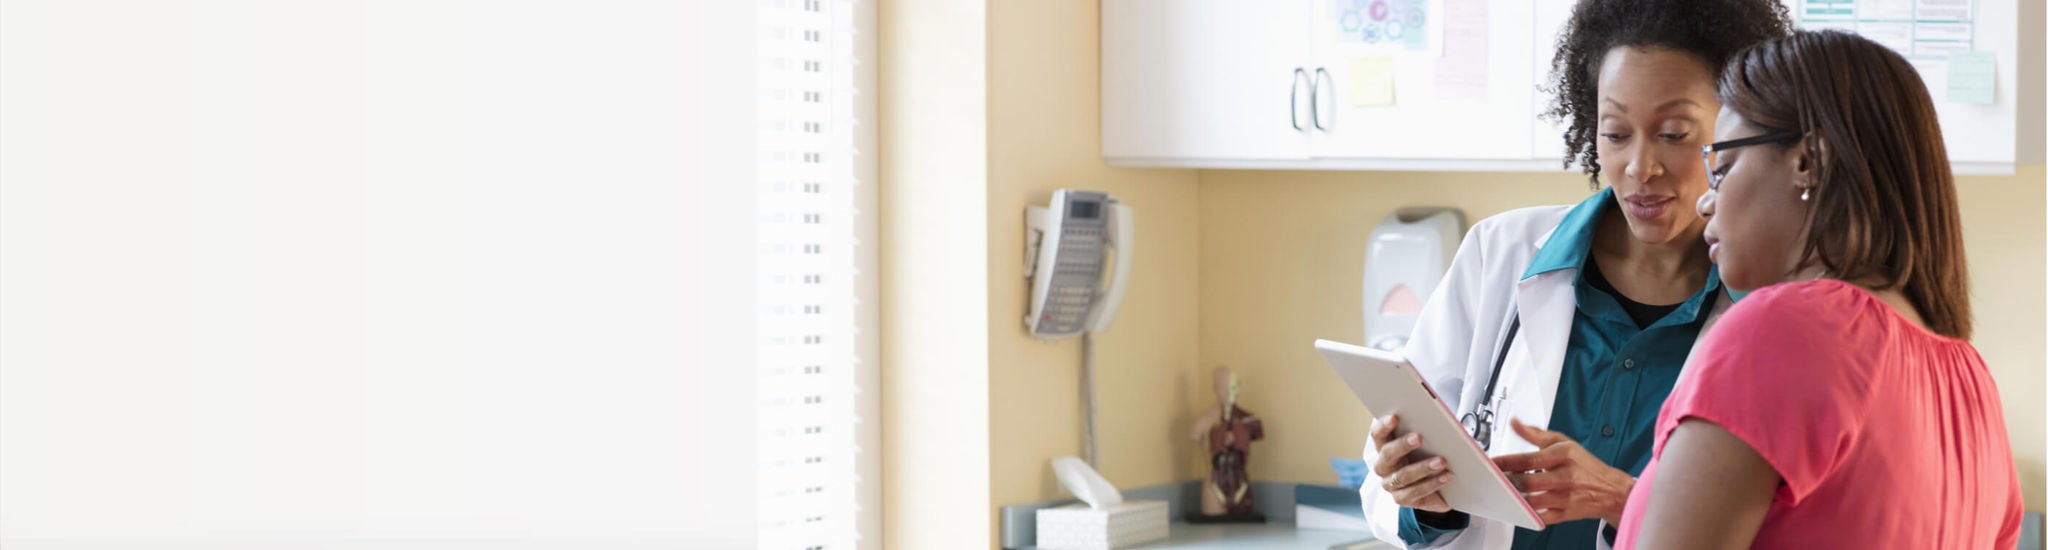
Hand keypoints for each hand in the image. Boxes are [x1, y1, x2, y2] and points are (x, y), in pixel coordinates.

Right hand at [1369, 414, 1453, 512]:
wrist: (1436, 489)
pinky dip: (1432, 484)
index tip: (1395, 417)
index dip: (1383, 426)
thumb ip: (1423, 432)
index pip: (1378, 435)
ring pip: (1402, 476)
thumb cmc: (1427, 458)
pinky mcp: (1401, 499)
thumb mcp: (1424, 445)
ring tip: (1441, 461)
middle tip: (1419, 437)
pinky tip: (1446, 476)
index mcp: (1384, 447)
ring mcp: (1390, 484)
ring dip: (1422, 467)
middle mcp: (1383, 466)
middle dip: (1402, 445)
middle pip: (1387, 454)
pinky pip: (1415, 492)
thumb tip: (1435, 421)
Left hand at [1491, 418, 1636, 525]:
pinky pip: (1541, 517)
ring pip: (1533, 501)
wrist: (1611, 490)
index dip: (1507, 461)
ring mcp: (1566, 497)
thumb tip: (1515, 423)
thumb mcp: (1564, 443)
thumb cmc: (1585, 465)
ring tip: (1505, 491)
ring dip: (1515, 498)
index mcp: (1564, 455)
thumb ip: (1536, 434)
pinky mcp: (1566, 514)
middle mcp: (1566, 477)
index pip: (1530, 459)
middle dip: (1508, 481)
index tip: (1492, 463)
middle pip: (1529, 482)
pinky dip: (1528, 514)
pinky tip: (1519, 506)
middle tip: (1495, 479)